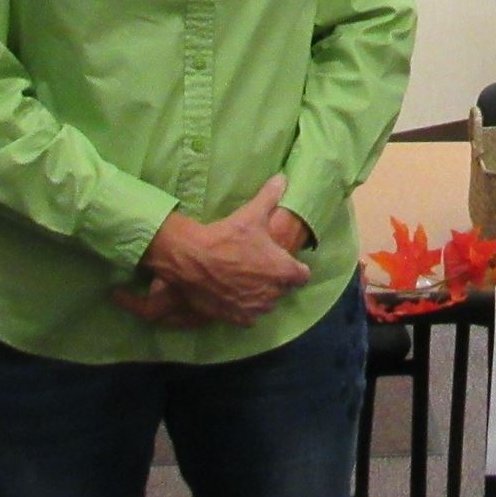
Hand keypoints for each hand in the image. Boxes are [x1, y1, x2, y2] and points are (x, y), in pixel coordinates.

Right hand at [120, 176, 311, 326]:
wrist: (192, 259)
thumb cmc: (226, 236)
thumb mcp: (251, 213)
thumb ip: (271, 196)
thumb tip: (283, 178)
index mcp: (283, 270)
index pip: (303, 276)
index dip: (296, 268)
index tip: (287, 262)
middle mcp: (273, 293)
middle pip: (283, 290)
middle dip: (276, 280)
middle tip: (261, 267)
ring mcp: (254, 308)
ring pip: (266, 304)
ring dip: (261, 295)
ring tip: (247, 280)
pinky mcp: (236, 317)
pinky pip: (248, 317)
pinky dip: (244, 307)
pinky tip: (235, 294)